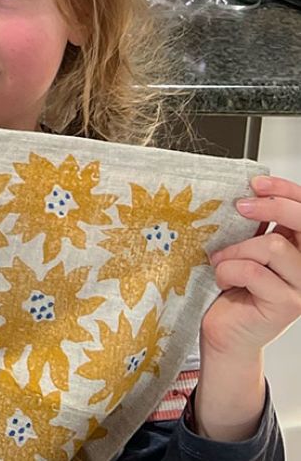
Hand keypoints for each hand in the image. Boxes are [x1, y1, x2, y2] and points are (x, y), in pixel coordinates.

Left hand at [203, 175, 300, 357]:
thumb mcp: (245, 248)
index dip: (286, 191)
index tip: (256, 183)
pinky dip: (228, 270)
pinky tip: (224, 280)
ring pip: (272, 246)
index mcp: (299, 247)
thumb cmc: (232, 288)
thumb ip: (255, 226)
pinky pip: (253, 271)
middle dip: (269, 206)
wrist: (225, 332)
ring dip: (235, 250)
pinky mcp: (288, 304)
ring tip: (221, 262)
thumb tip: (248, 193)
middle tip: (239, 206)